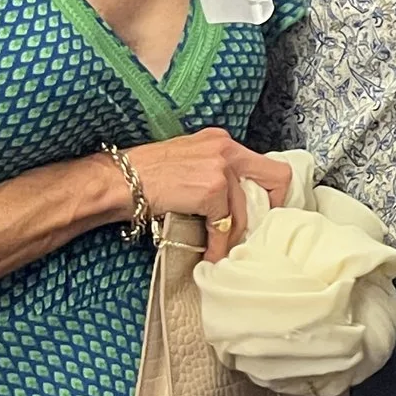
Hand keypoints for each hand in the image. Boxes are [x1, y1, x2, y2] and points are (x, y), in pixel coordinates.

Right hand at [115, 130, 292, 262]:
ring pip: (245, 210)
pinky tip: (211, 254)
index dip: (270, 190)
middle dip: (271, 208)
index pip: (265, 163)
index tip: (263, 209)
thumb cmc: (145, 175)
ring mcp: (221, 168)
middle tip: (258, 230)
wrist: (119, 181)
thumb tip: (235, 200)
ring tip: (224, 250)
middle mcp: (226, 149)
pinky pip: (224, 224)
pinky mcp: (211, 189)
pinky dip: (219, 244)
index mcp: (222, 141)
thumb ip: (215, 171)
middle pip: (276, 177)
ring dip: (235, 235)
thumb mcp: (188, 161)